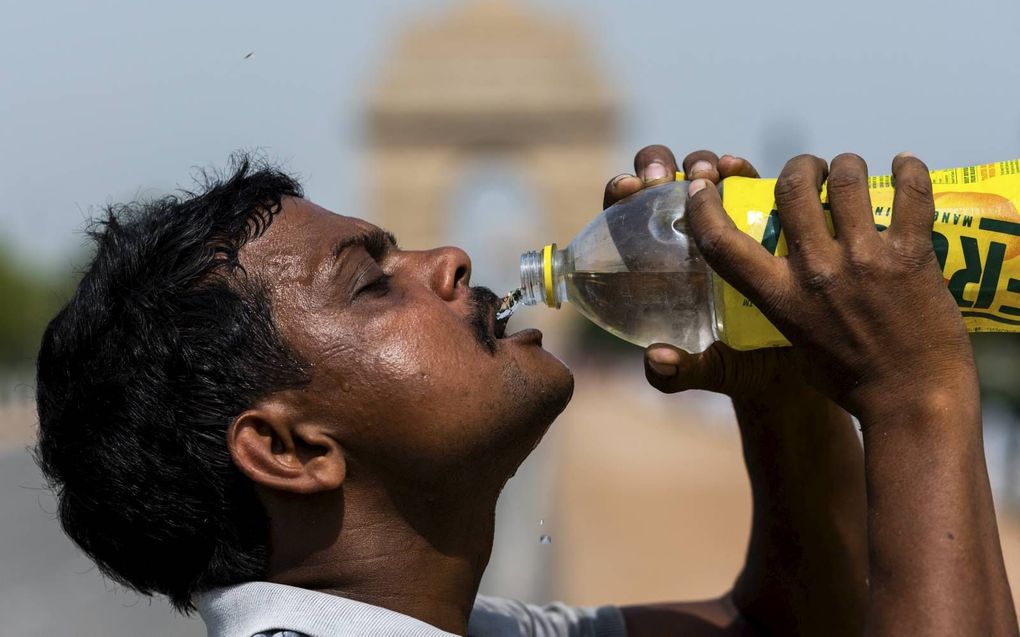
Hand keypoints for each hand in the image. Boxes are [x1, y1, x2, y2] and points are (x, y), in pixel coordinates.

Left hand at [603, 144, 798, 399]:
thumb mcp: (710, 370)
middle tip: (662, 180)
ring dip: (698, 163)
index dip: (620, 196)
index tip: (629, 190)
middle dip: (655, 167)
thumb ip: (677, 373)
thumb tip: (657, 359)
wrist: (803, 363)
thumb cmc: (744, 366)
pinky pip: (746, 182)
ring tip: (707, 173)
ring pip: (700, 175)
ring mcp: (724, 220)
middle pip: (657, 184)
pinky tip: (734, 168)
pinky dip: (737, 169)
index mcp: (658, 265)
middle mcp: (686, 235)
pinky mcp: (762, 214)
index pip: (625, 219)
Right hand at [685, 152, 974, 415]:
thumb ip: (749, 330)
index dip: (705, 207)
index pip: (723, 242)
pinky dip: (908, 170)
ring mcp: (866, 261)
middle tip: (811, 171)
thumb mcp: (783, 353)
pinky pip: (910, 194)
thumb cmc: (847, 383)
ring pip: (849, 180)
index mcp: (780, 298)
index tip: (705, 186)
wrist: (913, 402)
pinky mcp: (912, 256)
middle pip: (792, 189)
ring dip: (847, 164)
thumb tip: (694, 331)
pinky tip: (904, 164)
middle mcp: (817, 273)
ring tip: (851, 170)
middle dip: (799, 167)